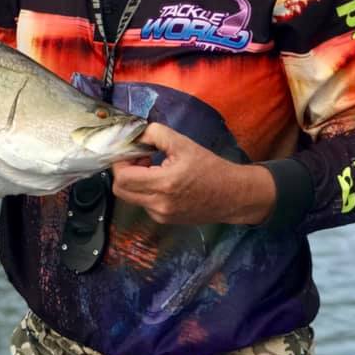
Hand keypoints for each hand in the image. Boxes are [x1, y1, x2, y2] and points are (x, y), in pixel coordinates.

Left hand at [111, 122, 275, 224]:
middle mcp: (159, 204)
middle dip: (124, 171)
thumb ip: (155, 134)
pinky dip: (145, 190)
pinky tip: (162, 181)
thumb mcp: (183, 143)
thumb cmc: (210, 167)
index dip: (121, 161)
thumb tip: (135, 134)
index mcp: (164, 184)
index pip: (122, 177)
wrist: (234, 195)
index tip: (134, 150)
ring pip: (130, 197)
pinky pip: (143, 203)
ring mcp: (161, 215)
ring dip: (134, 181)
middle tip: (139, 158)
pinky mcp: (165, 220)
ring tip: (153, 168)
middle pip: (120, 190)